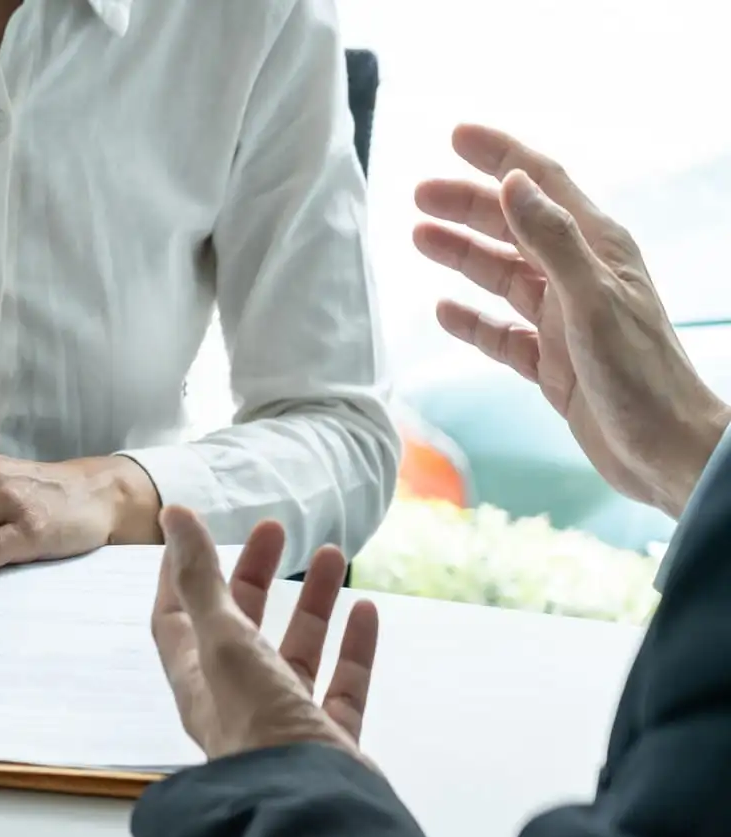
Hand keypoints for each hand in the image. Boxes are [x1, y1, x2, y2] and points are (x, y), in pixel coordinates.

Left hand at [150, 507, 379, 762]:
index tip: (194, 532)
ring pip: (297, 653)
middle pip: (240, 628)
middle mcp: (236, 701)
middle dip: (255, 577)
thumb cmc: (258, 724)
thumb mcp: (224, 641)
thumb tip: (172, 515)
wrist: (311, 808)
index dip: (180, 574)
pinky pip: (342, 687)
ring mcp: (285, 723)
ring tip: (335, 556)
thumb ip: (201, 579)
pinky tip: (367, 612)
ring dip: (312, 604)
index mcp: (199, 680)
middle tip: (278, 531)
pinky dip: (354, 648)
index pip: (177, 619)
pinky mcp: (330, 741)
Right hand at [414, 124, 730, 518]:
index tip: (456, 136)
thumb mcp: (592, 302)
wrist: (665, 451)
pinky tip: (444, 310)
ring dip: (462, 255)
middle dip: (467, 205)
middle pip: (515, 227)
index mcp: (596, 251)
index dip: (501, 156)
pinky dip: (471, 320)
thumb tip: (512, 185)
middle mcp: (578, 278)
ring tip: (419, 237)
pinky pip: (502, 332)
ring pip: (502, 276)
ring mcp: (563, 321)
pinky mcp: (552, 363)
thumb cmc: (639, 377)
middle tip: (419, 194)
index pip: (542, 186)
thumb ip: (552, 241)